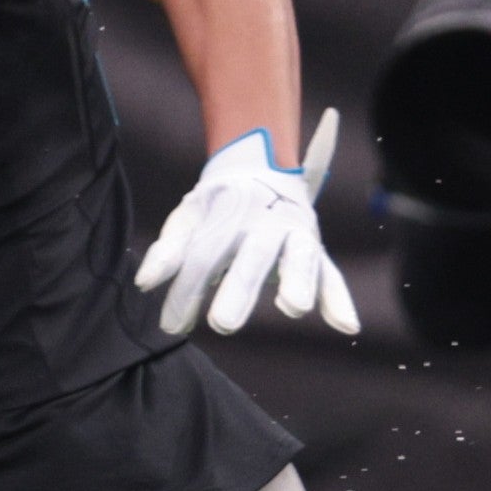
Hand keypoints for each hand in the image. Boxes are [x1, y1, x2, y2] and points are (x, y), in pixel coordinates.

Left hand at [133, 111, 361, 337]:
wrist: (260, 164)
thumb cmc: (218, 203)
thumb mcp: (189, 216)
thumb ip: (169, 249)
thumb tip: (144, 284)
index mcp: (232, 213)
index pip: (205, 255)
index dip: (186, 290)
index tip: (170, 325)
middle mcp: (267, 224)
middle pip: (252, 259)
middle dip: (238, 290)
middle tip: (222, 324)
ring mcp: (296, 235)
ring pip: (299, 260)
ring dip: (298, 283)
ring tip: (293, 308)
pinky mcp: (315, 249)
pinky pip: (331, 275)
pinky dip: (339, 299)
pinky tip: (346, 326)